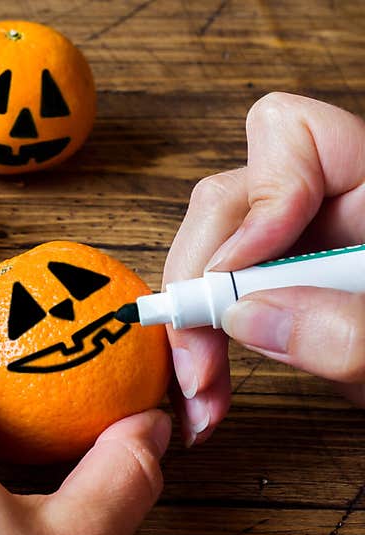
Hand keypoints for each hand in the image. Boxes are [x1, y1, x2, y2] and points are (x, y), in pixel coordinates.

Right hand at [164, 92, 364, 446]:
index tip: (238, 275)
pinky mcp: (292, 292)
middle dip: (200, 278)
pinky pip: (223, 294)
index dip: (260, 199)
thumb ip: (350, 332)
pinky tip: (209, 385)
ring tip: (200, 389)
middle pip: (231, 200)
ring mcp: (308, 249)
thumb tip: (243, 316)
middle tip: (196, 359)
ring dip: (193, 320)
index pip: (297, 136)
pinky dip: (204, 339)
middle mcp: (340, 209)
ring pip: (213, 251)